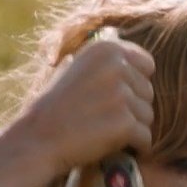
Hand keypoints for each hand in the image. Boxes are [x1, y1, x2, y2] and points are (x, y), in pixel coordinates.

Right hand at [6, 32, 156, 181]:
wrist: (38, 138)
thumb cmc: (55, 106)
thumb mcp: (74, 66)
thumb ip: (102, 60)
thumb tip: (119, 39)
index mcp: (106, 48)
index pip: (146, 65)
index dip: (135, 84)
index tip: (116, 97)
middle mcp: (117, 66)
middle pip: (148, 93)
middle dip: (132, 109)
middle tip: (102, 118)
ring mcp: (122, 95)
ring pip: (148, 117)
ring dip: (131, 129)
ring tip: (102, 130)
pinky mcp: (125, 122)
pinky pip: (146, 138)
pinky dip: (134, 147)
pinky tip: (112, 146)